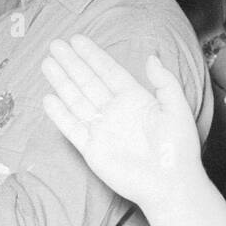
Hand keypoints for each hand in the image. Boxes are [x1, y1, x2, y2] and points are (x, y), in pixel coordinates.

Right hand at [41, 34, 200, 204]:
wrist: (169, 184)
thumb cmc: (178, 149)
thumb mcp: (177, 109)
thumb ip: (164, 82)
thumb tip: (151, 56)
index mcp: (135, 99)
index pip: (109, 71)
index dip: (93, 56)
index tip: (77, 40)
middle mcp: (115, 111)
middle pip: (88, 82)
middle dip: (72, 63)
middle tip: (56, 44)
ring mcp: (102, 129)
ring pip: (76, 100)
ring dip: (62, 82)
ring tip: (47, 63)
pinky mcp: (92, 149)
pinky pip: (72, 128)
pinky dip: (60, 114)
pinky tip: (49, 99)